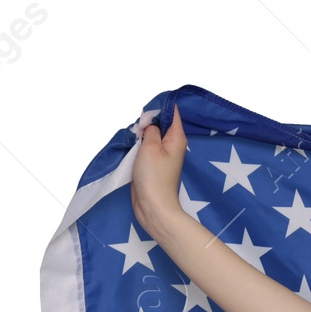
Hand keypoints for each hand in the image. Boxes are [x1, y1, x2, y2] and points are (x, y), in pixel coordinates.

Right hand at [131, 101, 188, 238]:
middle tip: (137, 125)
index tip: (147, 107)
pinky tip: (133, 143)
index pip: (173, 112)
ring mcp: (163, 154)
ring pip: (151, 134)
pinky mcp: (153, 162)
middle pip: (160, 122)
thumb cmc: (154, 177)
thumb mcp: (150, 146)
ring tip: (134, 135)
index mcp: (177, 137)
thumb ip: (150, 130)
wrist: (153, 206)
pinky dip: (139, 143)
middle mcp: (173, 144)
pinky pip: (146, 145)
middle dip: (147, 119)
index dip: (161, 105)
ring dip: (141, 132)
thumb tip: (150, 122)